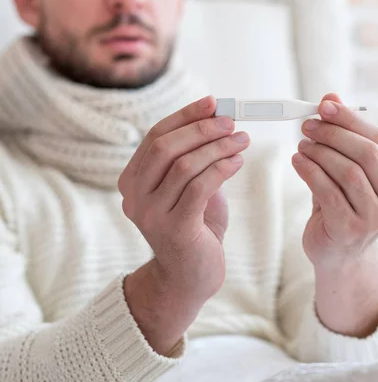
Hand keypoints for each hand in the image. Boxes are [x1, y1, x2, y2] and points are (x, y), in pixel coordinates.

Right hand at [119, 95, 249, 302]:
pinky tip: (238, 162)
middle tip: (231, 122)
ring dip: (217, 147)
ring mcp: (150, 214)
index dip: (185, 116)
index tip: (213, 103)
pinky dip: (221, 168)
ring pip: (183, 165)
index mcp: (132, 179)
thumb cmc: (194, 226)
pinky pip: (199, 187)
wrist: (190, 278)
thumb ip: (195, 157)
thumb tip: (217, 119)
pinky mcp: (173, 229)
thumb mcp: (190, 186)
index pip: (155, 136)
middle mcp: (134, 195)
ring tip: (242, 140)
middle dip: (201, 129)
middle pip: (165, 147)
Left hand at [292, 93, 377, 269]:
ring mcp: (374, 217)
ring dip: (319, 152)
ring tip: (302, 145)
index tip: (325, 105)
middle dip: (333, 134)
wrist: (337, 252)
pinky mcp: (349, 229)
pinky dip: (309, 171)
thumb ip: (341, 134)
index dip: (351, 119)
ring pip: (347, 172)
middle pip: (366, 154)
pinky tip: (297, 162)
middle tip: (307, 126)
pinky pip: (327, 191)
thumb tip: (331, 97)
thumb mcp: (345, 166)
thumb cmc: (342, 204)